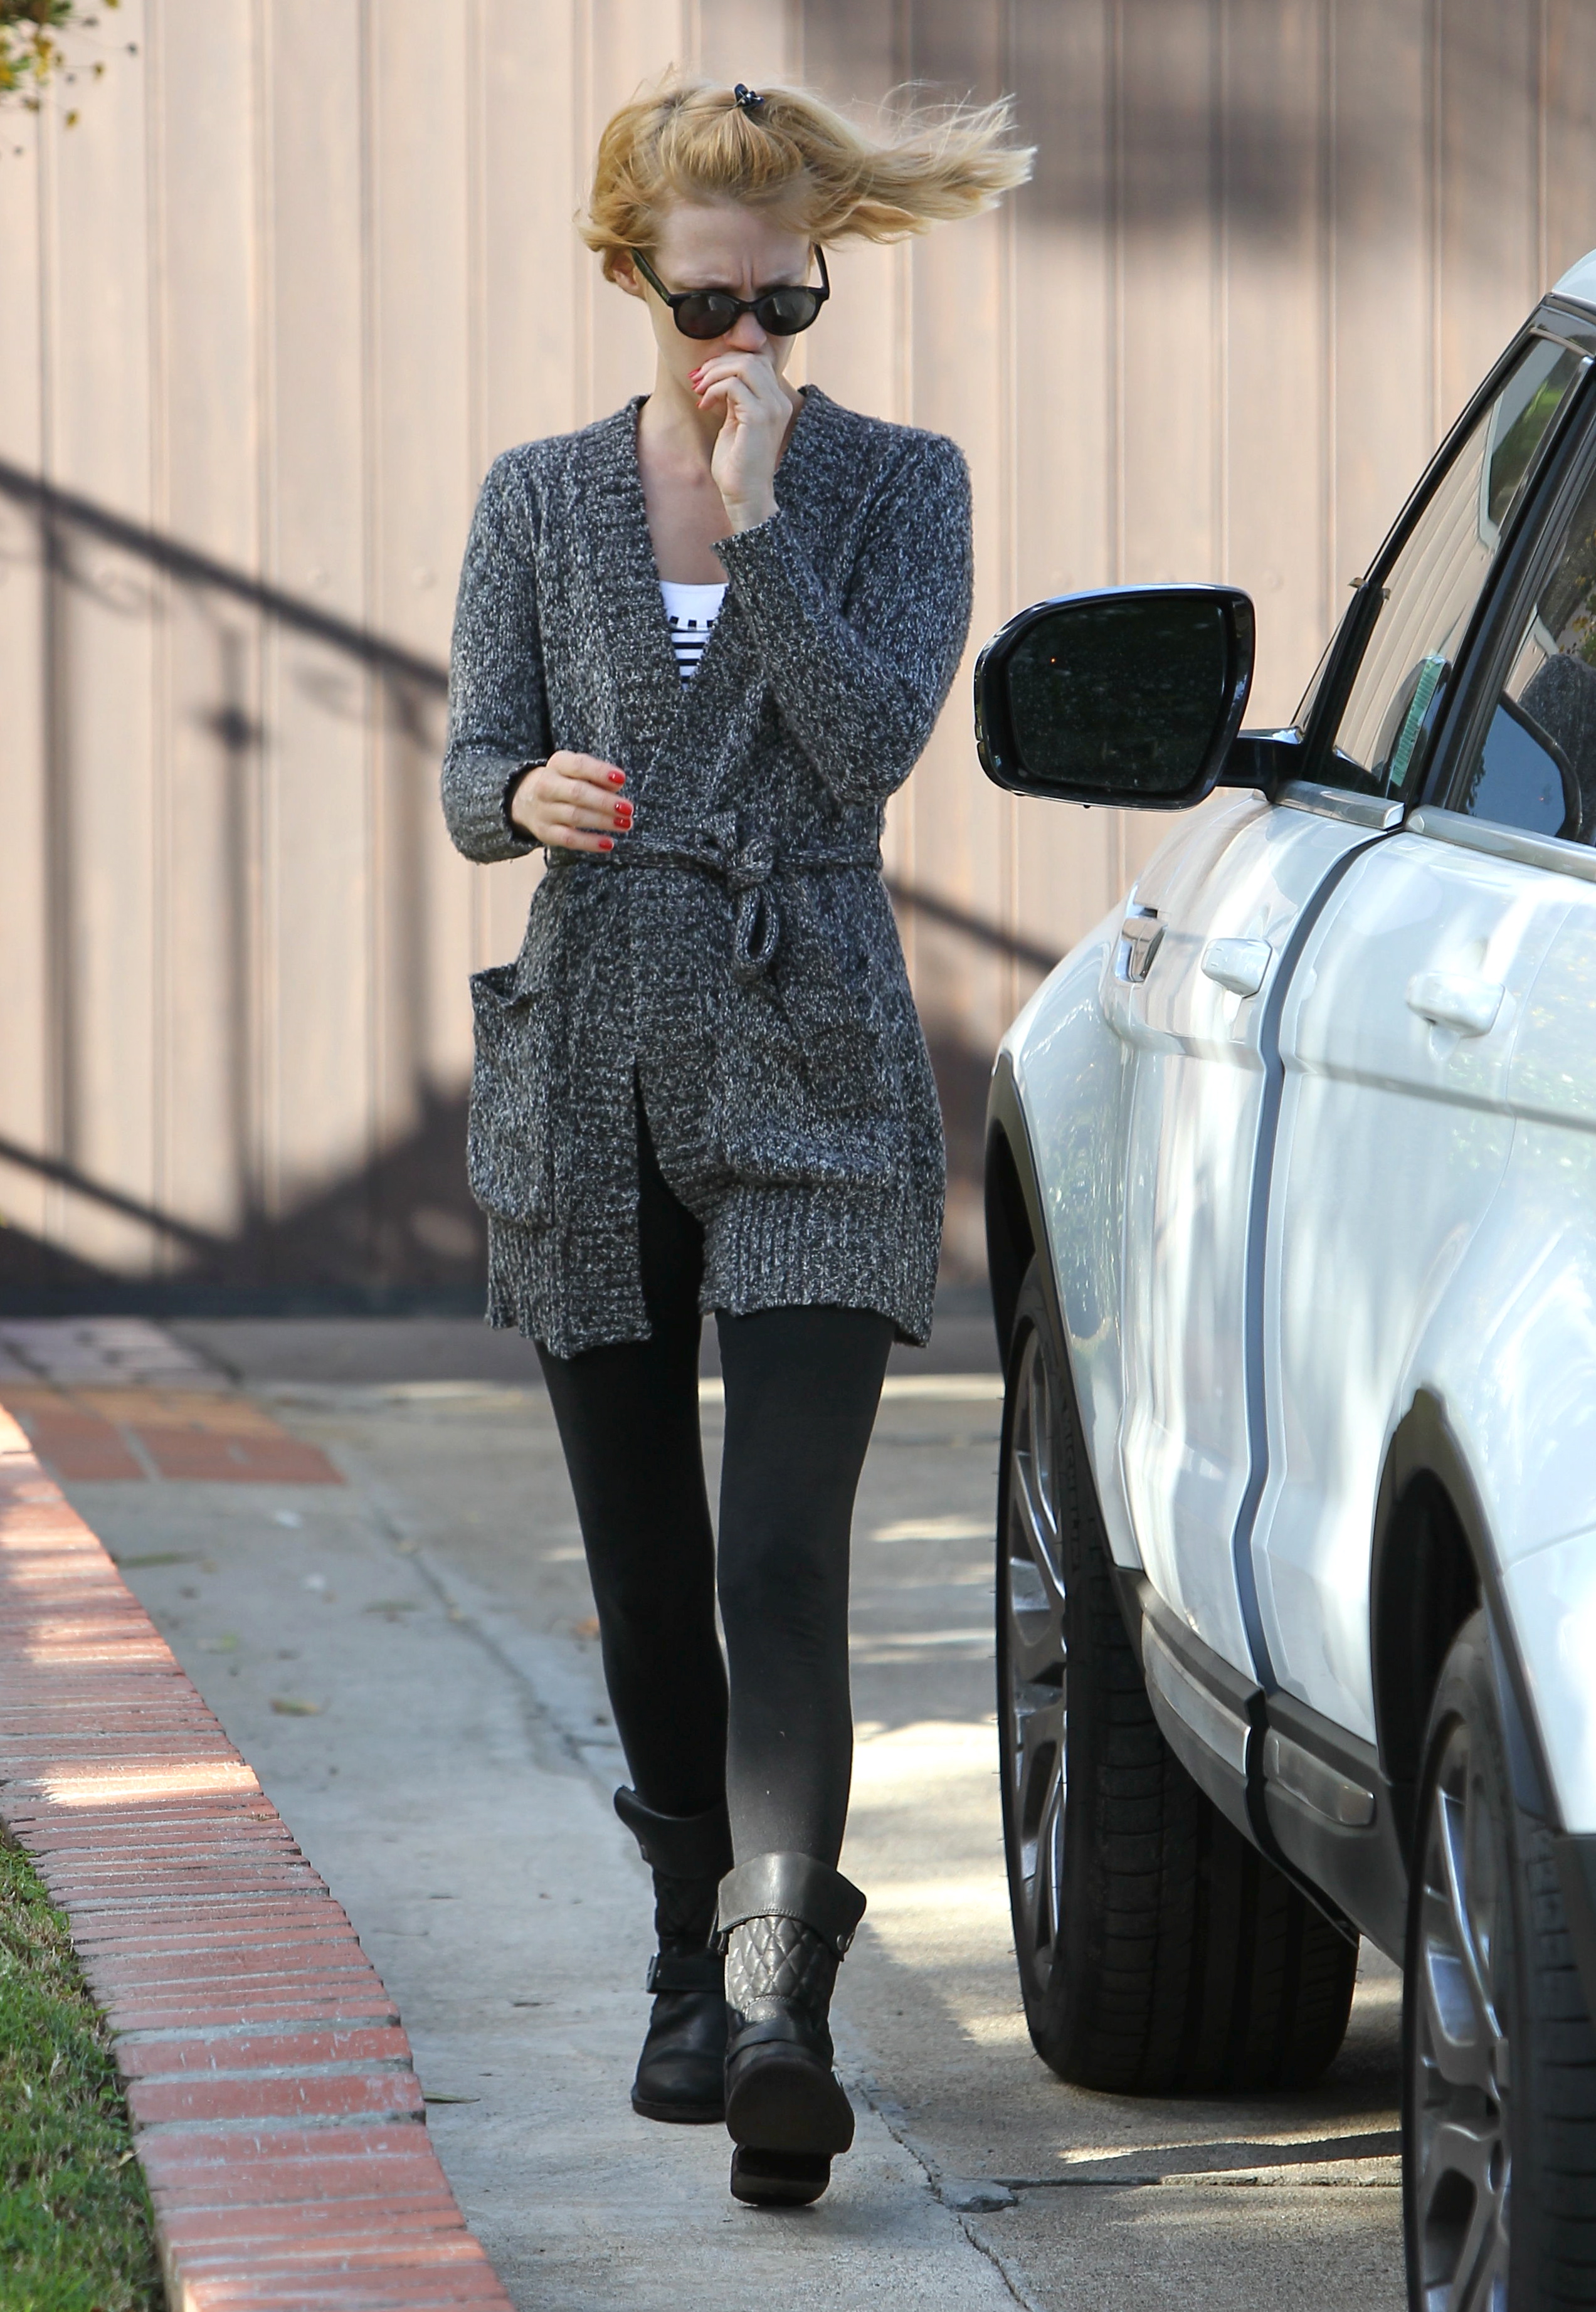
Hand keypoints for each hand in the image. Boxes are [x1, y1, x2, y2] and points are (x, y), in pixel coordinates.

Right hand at [511, 751, 630, 851]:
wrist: (526, 799)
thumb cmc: (565, 782)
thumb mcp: (577, 771)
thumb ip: (598, 777)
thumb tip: (617, 788)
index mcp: (558, 764)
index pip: (579, 765)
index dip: (600, 772)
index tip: (621, 779)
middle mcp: (547, 785)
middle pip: (577, 793)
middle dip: (605, 802)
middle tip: (628, 809)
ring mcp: (544, 810)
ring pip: (575, 816)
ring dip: (603, 821)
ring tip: (625, 824)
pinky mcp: (545, 832)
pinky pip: (569, 839)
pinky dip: (589, 842)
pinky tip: (609, 843)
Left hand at [692, 350, 792, 530]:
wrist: (745, 496)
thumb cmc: (736, 464)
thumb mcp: (735, 422)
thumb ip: (735, 397)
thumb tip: (719, 374)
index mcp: (776, 401)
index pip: (757, 360)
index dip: (728, 360)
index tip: (705, 376)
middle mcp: (779, 401)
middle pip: (750, 358)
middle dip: (718, 364)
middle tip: (697, 380)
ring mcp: (772, 408)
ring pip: (743, 366)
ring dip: (714, 374)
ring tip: (699, 390)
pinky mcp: (759, 418)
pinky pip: (733, 385)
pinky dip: (714, 390)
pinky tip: (704, 405)